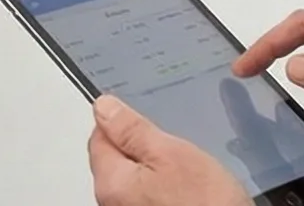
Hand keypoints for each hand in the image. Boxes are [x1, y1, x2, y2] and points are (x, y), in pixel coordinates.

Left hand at [88, 96, 248, 205]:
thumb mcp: (171, 155)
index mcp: (110, 182)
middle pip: (116, 160)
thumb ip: (132, 130)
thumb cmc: (205, 204)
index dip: (123, 123)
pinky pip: (151, 195)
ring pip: (135, 178)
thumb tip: (104, 108)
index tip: (147, 122)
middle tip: (174, 149)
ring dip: (155, 169)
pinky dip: (165, 187)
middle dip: (141, 148)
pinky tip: (189, 190)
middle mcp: (113, 203)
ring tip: (187, 173)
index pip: (98, 137)